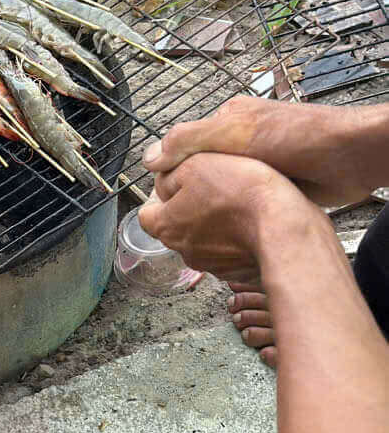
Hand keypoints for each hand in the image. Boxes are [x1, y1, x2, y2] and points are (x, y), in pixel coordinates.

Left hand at [138, 151, 320, 281]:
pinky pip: (229, 249)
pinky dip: (235, 236)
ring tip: (237, 201)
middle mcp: (184, 251)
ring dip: (214, 221)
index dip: (159, 194)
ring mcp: (211, 264)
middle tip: (212, 186)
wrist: (285, 227)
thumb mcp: (195, 164)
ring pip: (204, 237)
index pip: (147, 213)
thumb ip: (170, 173)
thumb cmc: (242, 193)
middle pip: (176, 225)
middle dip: (188, 206)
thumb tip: (163, 179)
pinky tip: (251, 219)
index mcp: (167, 227)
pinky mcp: (237, 269)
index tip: (176, 180)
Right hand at [143, 97, 374, 206]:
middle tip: (185, 215)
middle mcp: (243, 140)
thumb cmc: (295, 137)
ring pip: (226, 187)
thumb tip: (148, 158)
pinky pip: (249, 199)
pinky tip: (237, 222)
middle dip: (196, 190)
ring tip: (208, 223)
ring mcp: (262, 163)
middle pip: (205, 169)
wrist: (349, 158)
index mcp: (228, 120)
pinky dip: (242, 209)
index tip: (164, 196)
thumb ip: (187, 141)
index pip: (187, 146)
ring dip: (220, 202)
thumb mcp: (231, 133)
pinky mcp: (279, 183)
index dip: (174, 171)